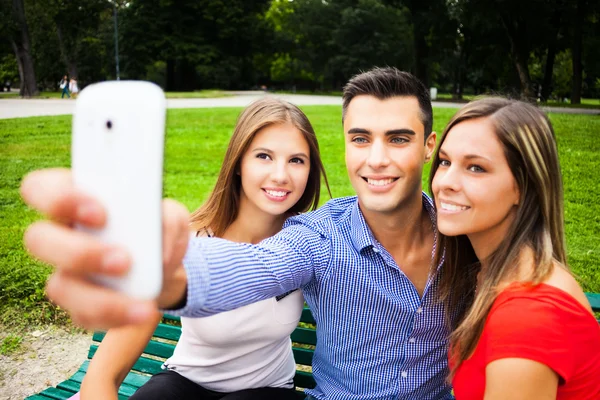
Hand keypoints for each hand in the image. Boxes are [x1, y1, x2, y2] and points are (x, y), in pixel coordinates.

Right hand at [20, 168, 189, 329]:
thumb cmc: (157, 231)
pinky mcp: (77, 305)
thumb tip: (156, 246)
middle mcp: (60, 236)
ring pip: (58, 287)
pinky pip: (83, 316)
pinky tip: (144, 310)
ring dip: (99, 297)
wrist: (162, 269)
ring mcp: (65, 273)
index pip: (40, 188)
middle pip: (37, 239)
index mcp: (75, 201)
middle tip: (123, 260)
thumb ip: (167, 219)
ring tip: (142, 299)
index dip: (59, 199)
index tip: (101, 213)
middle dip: (78, 252)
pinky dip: (117, 315)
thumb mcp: (171, 216)